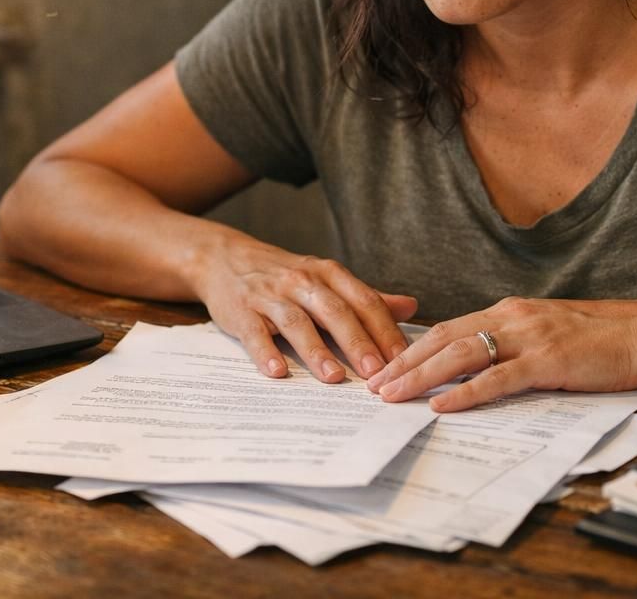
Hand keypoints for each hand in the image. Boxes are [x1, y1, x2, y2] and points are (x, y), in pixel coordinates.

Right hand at [189, 237, 417, 383]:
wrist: (225, 258)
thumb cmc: (284, 276)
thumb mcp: (326, 278)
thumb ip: (366, 296)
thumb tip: (411, 307)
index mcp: (328, 274)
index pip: (364, 300)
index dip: (384, 329)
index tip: (403, 358)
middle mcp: (302, 282)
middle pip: (335, 311)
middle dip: (357, 342)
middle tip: (376, 372)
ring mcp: (271, 296)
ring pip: (297, 322)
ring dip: (316, 350)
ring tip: (334, 377)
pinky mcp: (242, 312)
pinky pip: (255, 333)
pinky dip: (266, 352)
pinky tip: (277, 371)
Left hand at [364, 296, 636, 411]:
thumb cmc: (598, 338)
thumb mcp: (544, 332)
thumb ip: (510, 342)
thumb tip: (475, 362)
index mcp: (508, 311)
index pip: (447, 328)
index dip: (411, 348)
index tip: (384, 367)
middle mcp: (511, 318)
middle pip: (443, 338)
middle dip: (403, 362)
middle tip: (373, 386)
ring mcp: (529, 338)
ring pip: (461, 355)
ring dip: (422, 376)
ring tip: (393, 396)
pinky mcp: (548, 362)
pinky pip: (498, 378)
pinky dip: (466, 392)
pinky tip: (441, 405)